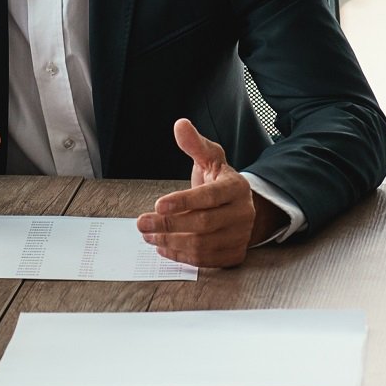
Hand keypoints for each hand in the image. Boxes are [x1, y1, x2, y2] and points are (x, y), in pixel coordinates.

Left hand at [136, 120, 272, 267]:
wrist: (240, 208)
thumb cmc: (219, 182)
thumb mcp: (210, 159)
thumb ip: (194, 144)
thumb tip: (180, 125)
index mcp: (237, 188)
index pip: (210, 196)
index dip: (183, 202)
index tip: (158, 205)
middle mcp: (243, 213)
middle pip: (203, 224)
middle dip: (168, 225)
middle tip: (142, 223)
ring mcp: (240, 236)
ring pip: (201, 245)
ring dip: (169, 242)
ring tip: (148, 235)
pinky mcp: (233, 255)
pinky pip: (204, 260)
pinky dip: (180, 256)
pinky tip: (163, 247)